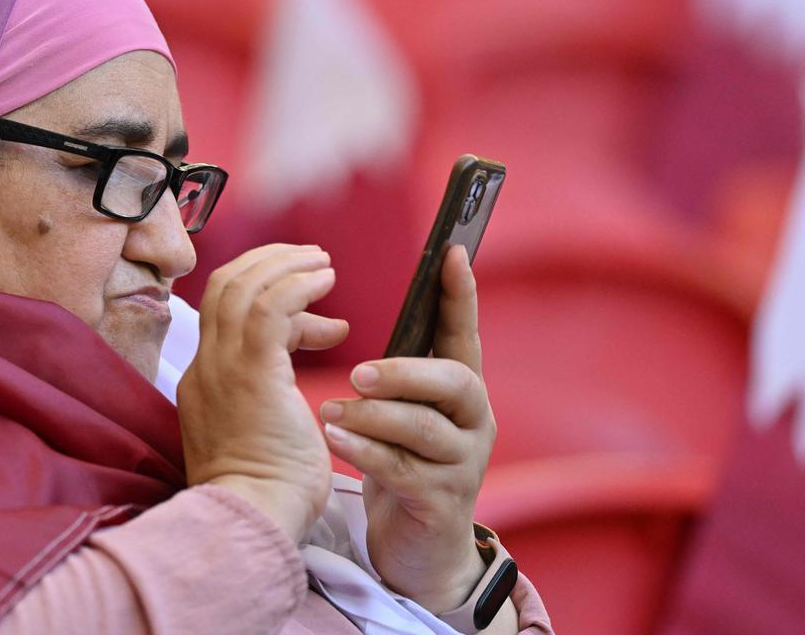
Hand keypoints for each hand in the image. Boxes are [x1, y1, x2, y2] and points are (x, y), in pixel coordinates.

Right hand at [178, 244, 349, 542]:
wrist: (252, 521)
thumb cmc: (268, 494)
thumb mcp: (261, 434)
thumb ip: (269, 396)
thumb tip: (294, 377)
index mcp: (205, 383)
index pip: (223, 315)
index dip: (265, 297)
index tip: (313, 310)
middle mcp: (206, 367)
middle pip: (224, 287)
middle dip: (268, 264)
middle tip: (310, 259)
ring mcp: (222, 367)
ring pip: (243, 287)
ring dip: (286, 265)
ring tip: (323, 263)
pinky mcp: (250, 371)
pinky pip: (270, 305)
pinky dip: (298, 284)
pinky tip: (326, 281)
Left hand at [319, 245, 495, 611]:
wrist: (418, 551)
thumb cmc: (403, 465)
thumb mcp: (402, 411)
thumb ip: (391, 372)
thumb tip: (339, 316)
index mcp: (461, 391)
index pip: (464, 333)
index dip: (460, 295)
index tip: (453, 252)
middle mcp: (473, 422)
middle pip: (456, 381)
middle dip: (406, 371)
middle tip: (357, 370)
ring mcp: (463, 465)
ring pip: (426, 427)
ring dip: (374, 415)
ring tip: (331, 410)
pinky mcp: (441, 503)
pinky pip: (402, 469)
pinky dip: (363, 451)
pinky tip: (332, 437)